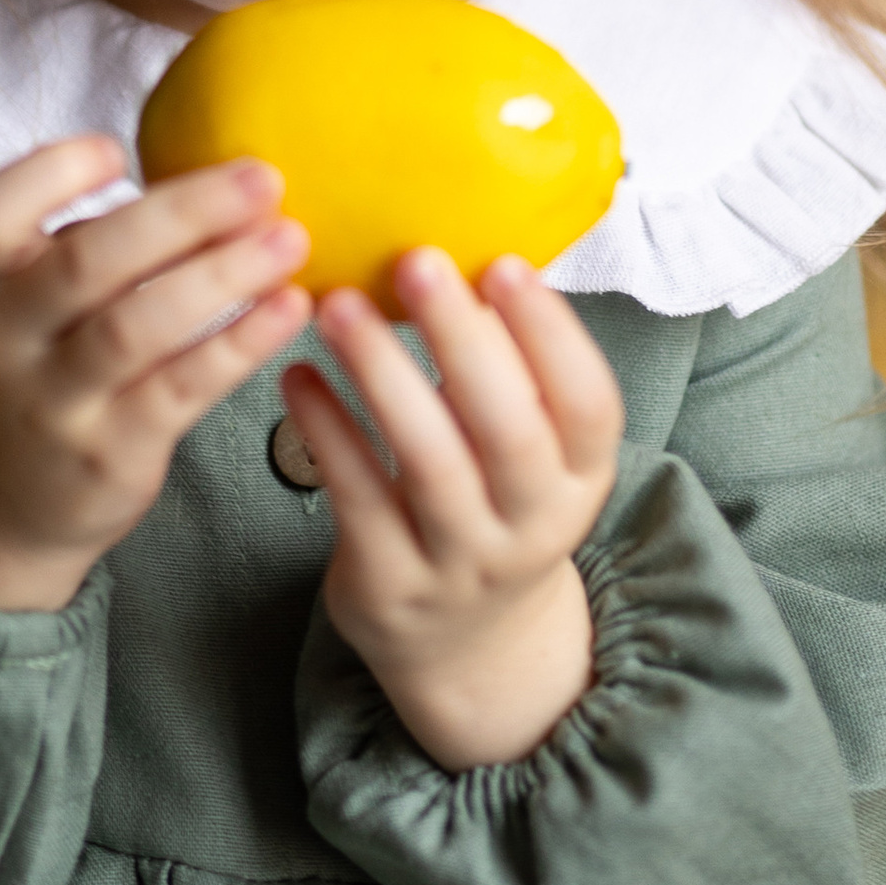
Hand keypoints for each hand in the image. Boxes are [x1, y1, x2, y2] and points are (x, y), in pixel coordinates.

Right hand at [0, 133, 311, 612]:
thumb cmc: (42, 369)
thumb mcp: (32, 300)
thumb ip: (96, 244)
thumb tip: (219, 177)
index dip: (51, 173)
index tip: (119, 148)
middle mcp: (10, 337)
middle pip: (86, 262)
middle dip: (182, 213)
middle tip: (262, 178)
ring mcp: (57, 400)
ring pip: (136, 327)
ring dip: (222, 276)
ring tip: (290, 239)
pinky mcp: (109, 452)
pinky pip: (182, 389)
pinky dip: (240, 344)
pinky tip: (289, 309)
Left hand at [281, 250, 624, 771]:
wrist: (466, 649)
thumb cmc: (492, 505)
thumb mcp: (531, 452)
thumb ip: (511, 371)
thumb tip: (472, 235)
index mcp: (579, 478)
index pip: (588, 406)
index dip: (552, 335)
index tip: (505, 263)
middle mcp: (531, 525)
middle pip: (508, 432)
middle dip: (463, 342)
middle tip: (416, 261)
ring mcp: (460, 562)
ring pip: (428, 464)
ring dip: (382, 376)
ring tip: (338, 304)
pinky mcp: (389, 585)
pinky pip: (357, 498)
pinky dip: (327, 432)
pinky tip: (296, 374)